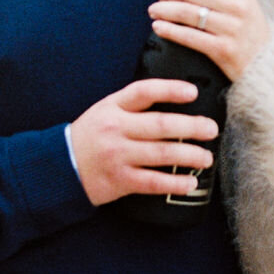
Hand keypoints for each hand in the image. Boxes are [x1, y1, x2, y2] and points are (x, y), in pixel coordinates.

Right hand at [70, 79, 218, 206]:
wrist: (62, 165)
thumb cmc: (92, 134)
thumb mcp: (106, 109)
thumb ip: (133, 104)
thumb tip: (174, 96)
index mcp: (113, 107)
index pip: (143, 92)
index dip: (169, 90)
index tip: (193, 91)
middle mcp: (116, 129)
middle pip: (159, 125)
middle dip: (190, 127)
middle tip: (212, 128)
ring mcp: (117, 156)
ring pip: (160, 154)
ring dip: (188, 155)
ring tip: (206, 157)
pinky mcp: (119, 180)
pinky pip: (152, 182)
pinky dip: (174, 183)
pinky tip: (190, 182)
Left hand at [147, 0, 269, 81]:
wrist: (267, 63)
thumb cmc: (246, 27)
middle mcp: (236, 4)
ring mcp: (231, 28)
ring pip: (185, 12)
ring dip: (162, 10)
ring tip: (154, 11)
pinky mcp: (223, 50)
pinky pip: (188, 36)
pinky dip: (168, 30)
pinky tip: (158, 27)